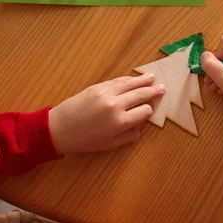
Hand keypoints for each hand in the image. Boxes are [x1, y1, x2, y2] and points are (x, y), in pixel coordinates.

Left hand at [48, 73, 164, 153]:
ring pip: (130, 83)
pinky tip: (134, 78)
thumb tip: (140, 127)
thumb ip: (129, 136)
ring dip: (143, 80)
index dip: (150, 110)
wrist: (59, 128)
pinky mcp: (98, 87)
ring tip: (152, 77)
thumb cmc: (85, 141)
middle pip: (141, 94)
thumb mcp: (110, 145)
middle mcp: (116, 105)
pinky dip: (128, 79)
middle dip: (153, 91)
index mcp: (120, 122)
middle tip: (163, 87)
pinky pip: (117, 81)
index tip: (150, 109)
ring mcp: (106, 93)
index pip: (144, 111)